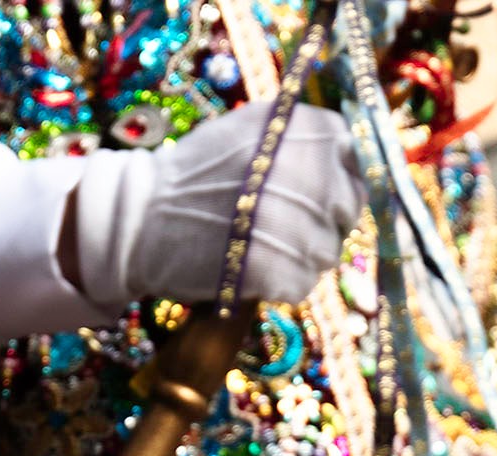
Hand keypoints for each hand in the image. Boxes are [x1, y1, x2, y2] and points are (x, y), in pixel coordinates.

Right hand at [71, 102, 363, 306]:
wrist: (140, 216)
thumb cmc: (196, 173)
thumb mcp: (252, 131)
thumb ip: (303, 141)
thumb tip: (349, 160)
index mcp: (311, 131)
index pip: (356, 163)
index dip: (336, 182)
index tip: (313, 191)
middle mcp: (316, 174)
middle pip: (347, 210)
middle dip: (320, 220)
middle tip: (275, 221)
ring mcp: (305, 225)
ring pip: (327, 251)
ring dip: (298, 253)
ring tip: (254, 241)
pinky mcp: (288, 270)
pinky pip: (304, 283)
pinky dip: (280, 281)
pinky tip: (247, 263)